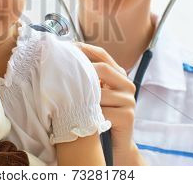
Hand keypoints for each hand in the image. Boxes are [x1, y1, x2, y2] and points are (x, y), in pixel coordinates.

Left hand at [75, 42, 144, 164]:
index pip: (103, 55)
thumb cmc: (101, 116)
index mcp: (120, 75)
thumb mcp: (96, 94)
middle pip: (103, 69)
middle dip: (82, 70)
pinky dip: (89, 113)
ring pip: (100, 92)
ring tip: (66, 98)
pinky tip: (79, 116)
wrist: (116, 145)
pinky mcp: (128, 117)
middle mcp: (128, 85)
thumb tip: (65, 59)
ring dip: (82, 97)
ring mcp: (129, 101)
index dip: (85, 49)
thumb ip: (89, 78)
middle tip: (62, 71)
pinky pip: (103, 111)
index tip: (67, 47)